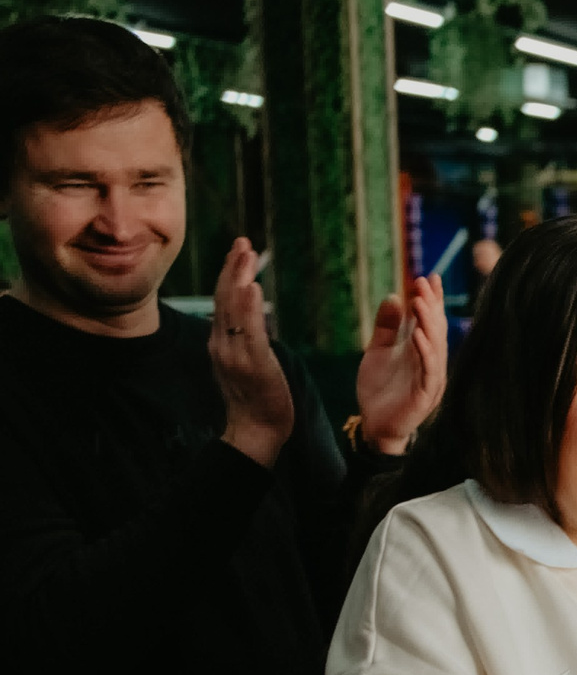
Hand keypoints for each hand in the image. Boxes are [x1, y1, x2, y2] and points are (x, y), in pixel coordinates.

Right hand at [209, 238, 294, 465]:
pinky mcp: (251, 364)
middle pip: (224, 298)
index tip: (238, 251)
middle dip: (232, 268)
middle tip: (242, 241)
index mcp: (221, 343)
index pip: (223, 302)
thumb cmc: (256, 401)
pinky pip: (249, 332)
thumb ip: (243, 341)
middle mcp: (222, 344)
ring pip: (233, 309)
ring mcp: (234, 354)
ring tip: (246, 253)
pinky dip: (249, 308)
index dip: (228, 274)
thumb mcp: (245, 364)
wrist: (255, 433)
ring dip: (239, 278)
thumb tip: (245, 320)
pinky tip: (252, 288)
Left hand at [355, 272, 446, 453]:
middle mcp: (431, 362)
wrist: (375, 425)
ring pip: (436, 346)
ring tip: (419, 301)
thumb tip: (393, 297)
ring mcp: (431, 378)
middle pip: (436, 329)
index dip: (432, 299)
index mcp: (422, 351)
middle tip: (422, 282)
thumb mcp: (377, 351)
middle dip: (431, 304)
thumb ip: (386, 327)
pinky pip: (428, 369)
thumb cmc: (379, 389)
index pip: (430, 320)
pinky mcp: (425, 394)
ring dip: (429, 323)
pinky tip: (417, 333)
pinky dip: (425, 351)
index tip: (428, 276)